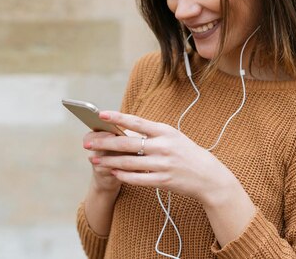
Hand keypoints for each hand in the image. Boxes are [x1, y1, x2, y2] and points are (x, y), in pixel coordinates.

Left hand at [89, 111, 237, 205]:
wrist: (208, 176)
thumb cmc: (186, 153)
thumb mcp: (172, 136)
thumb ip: (151, 133)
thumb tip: (124, 128)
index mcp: (165, 131)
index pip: (137, 122)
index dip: (118, 118)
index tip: (101, 115)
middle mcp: (163, 146)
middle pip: (128, 143)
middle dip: (105, 143)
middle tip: (88, 143)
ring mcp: (163, 164)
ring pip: (129, 162)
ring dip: (109, 161)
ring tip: (95, 160)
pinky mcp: (163, 180)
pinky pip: (138, 179)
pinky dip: (123, 176)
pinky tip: (113, 173)